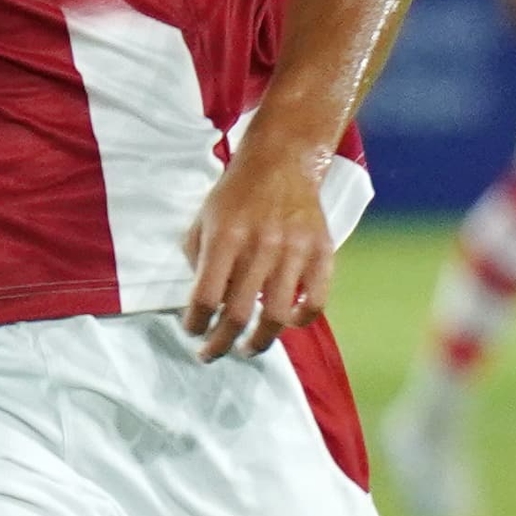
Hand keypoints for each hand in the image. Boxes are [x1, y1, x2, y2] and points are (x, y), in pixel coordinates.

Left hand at [179, 135, 334, 360]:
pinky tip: (287, 322)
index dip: (196, 324)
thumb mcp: (204, 219)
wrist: (281, 162)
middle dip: (221, 343)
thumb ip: (199, 260)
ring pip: (276, 316)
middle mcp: (260, 247)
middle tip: (213, 354)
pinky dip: (301, 320)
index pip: (206, 298)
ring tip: (248, 348)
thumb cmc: (237, 194)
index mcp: (225, 238)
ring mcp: (295, 251)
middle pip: (238, 314)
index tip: (194, 333)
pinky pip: (314, 302)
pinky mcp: (321, 253)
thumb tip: (205, 303)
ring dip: (259, 342)